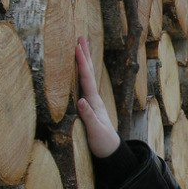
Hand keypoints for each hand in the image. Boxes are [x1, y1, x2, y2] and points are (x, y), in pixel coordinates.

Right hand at [75, 36, 120, 157]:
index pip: (87, 78)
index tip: (77, 47)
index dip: (81, 63)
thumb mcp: (95, 131)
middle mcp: (94, 98)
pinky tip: (79, 70)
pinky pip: (84, 85)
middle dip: (85, 54)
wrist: (110, 151)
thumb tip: (80, 101)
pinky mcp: (89, 106)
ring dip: (84, 61)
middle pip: (89, 72)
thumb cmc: (102, 143)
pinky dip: (81, 74)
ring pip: (87, 77)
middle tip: (80, 37)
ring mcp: (92, 101)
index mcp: (94, 101)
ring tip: (80, 47)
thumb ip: (88, 116)